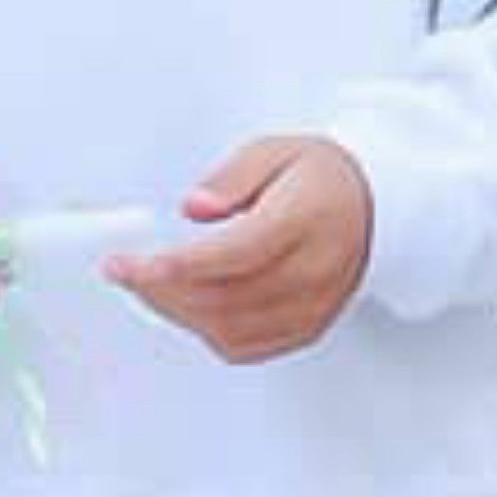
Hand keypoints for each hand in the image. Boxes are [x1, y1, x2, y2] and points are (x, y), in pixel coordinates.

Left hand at [106, 135, 372, 361]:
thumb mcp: (274, 151)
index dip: (182, 264)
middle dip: (162, 289)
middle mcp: (314, 270)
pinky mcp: (305, 329)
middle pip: (225, 296)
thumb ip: (231, 177)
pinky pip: (243, 346)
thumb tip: (195, 208)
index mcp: (307, 220)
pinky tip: (182, 306)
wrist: (372, 208)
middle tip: (124, 270)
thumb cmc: (319, 178)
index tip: (136, 263)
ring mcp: (311, 307)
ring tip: (145, 285)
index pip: (239, 252)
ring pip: (228, 328)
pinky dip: (202, 330)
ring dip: (175, 312)